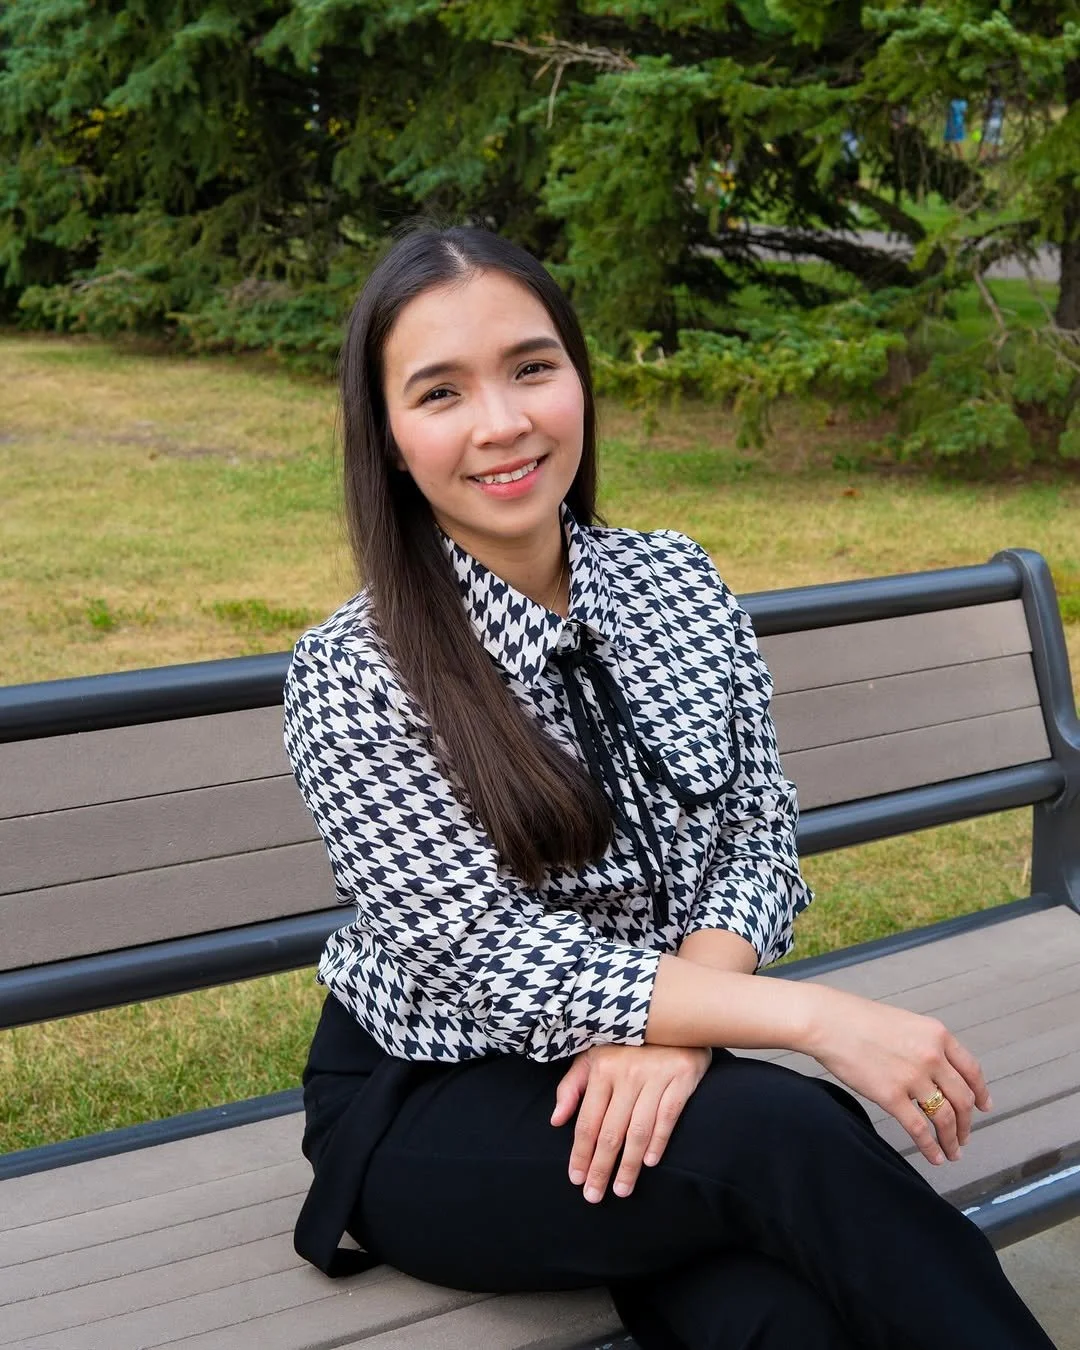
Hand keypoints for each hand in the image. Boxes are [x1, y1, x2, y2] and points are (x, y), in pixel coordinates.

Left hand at [551, 1043, 711, 1202]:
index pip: (587, 1121)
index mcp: (602, 1069)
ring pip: (638, 1130)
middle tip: (594, 1195)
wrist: (673, 1015)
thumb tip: (555, 1120)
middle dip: (600, 1168)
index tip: (576, 1178)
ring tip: (621, 1190)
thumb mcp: (593, 1056)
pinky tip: (650, 1162)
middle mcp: (626, 1074)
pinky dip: (659, 1140)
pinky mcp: (681, 1077)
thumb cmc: (627, 1042)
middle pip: (610, 1132)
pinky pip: (668, 1115)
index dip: (580, 1153)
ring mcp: (655, 1076)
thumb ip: (572, 1086)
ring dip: (628, 1164)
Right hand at [803, 986, 991, 1165]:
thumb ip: (925, 1044)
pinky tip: (934, 1157)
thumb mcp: (904, 1023)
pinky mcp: (891, 1096)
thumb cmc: (858, 1019)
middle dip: (967, 1123)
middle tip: (965, 1136)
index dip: (981, 1093)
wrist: (829, 1022)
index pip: (971, 1070)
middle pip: (962, 1099)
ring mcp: (912, 1077)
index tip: (984, 1107)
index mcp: (937, 1035)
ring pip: (945, 1117)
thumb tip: (937, 1071)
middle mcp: (931, 1056)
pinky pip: (919, 1129)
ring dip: (952, 1139)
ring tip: (952, 1151)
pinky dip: (930, 1147)